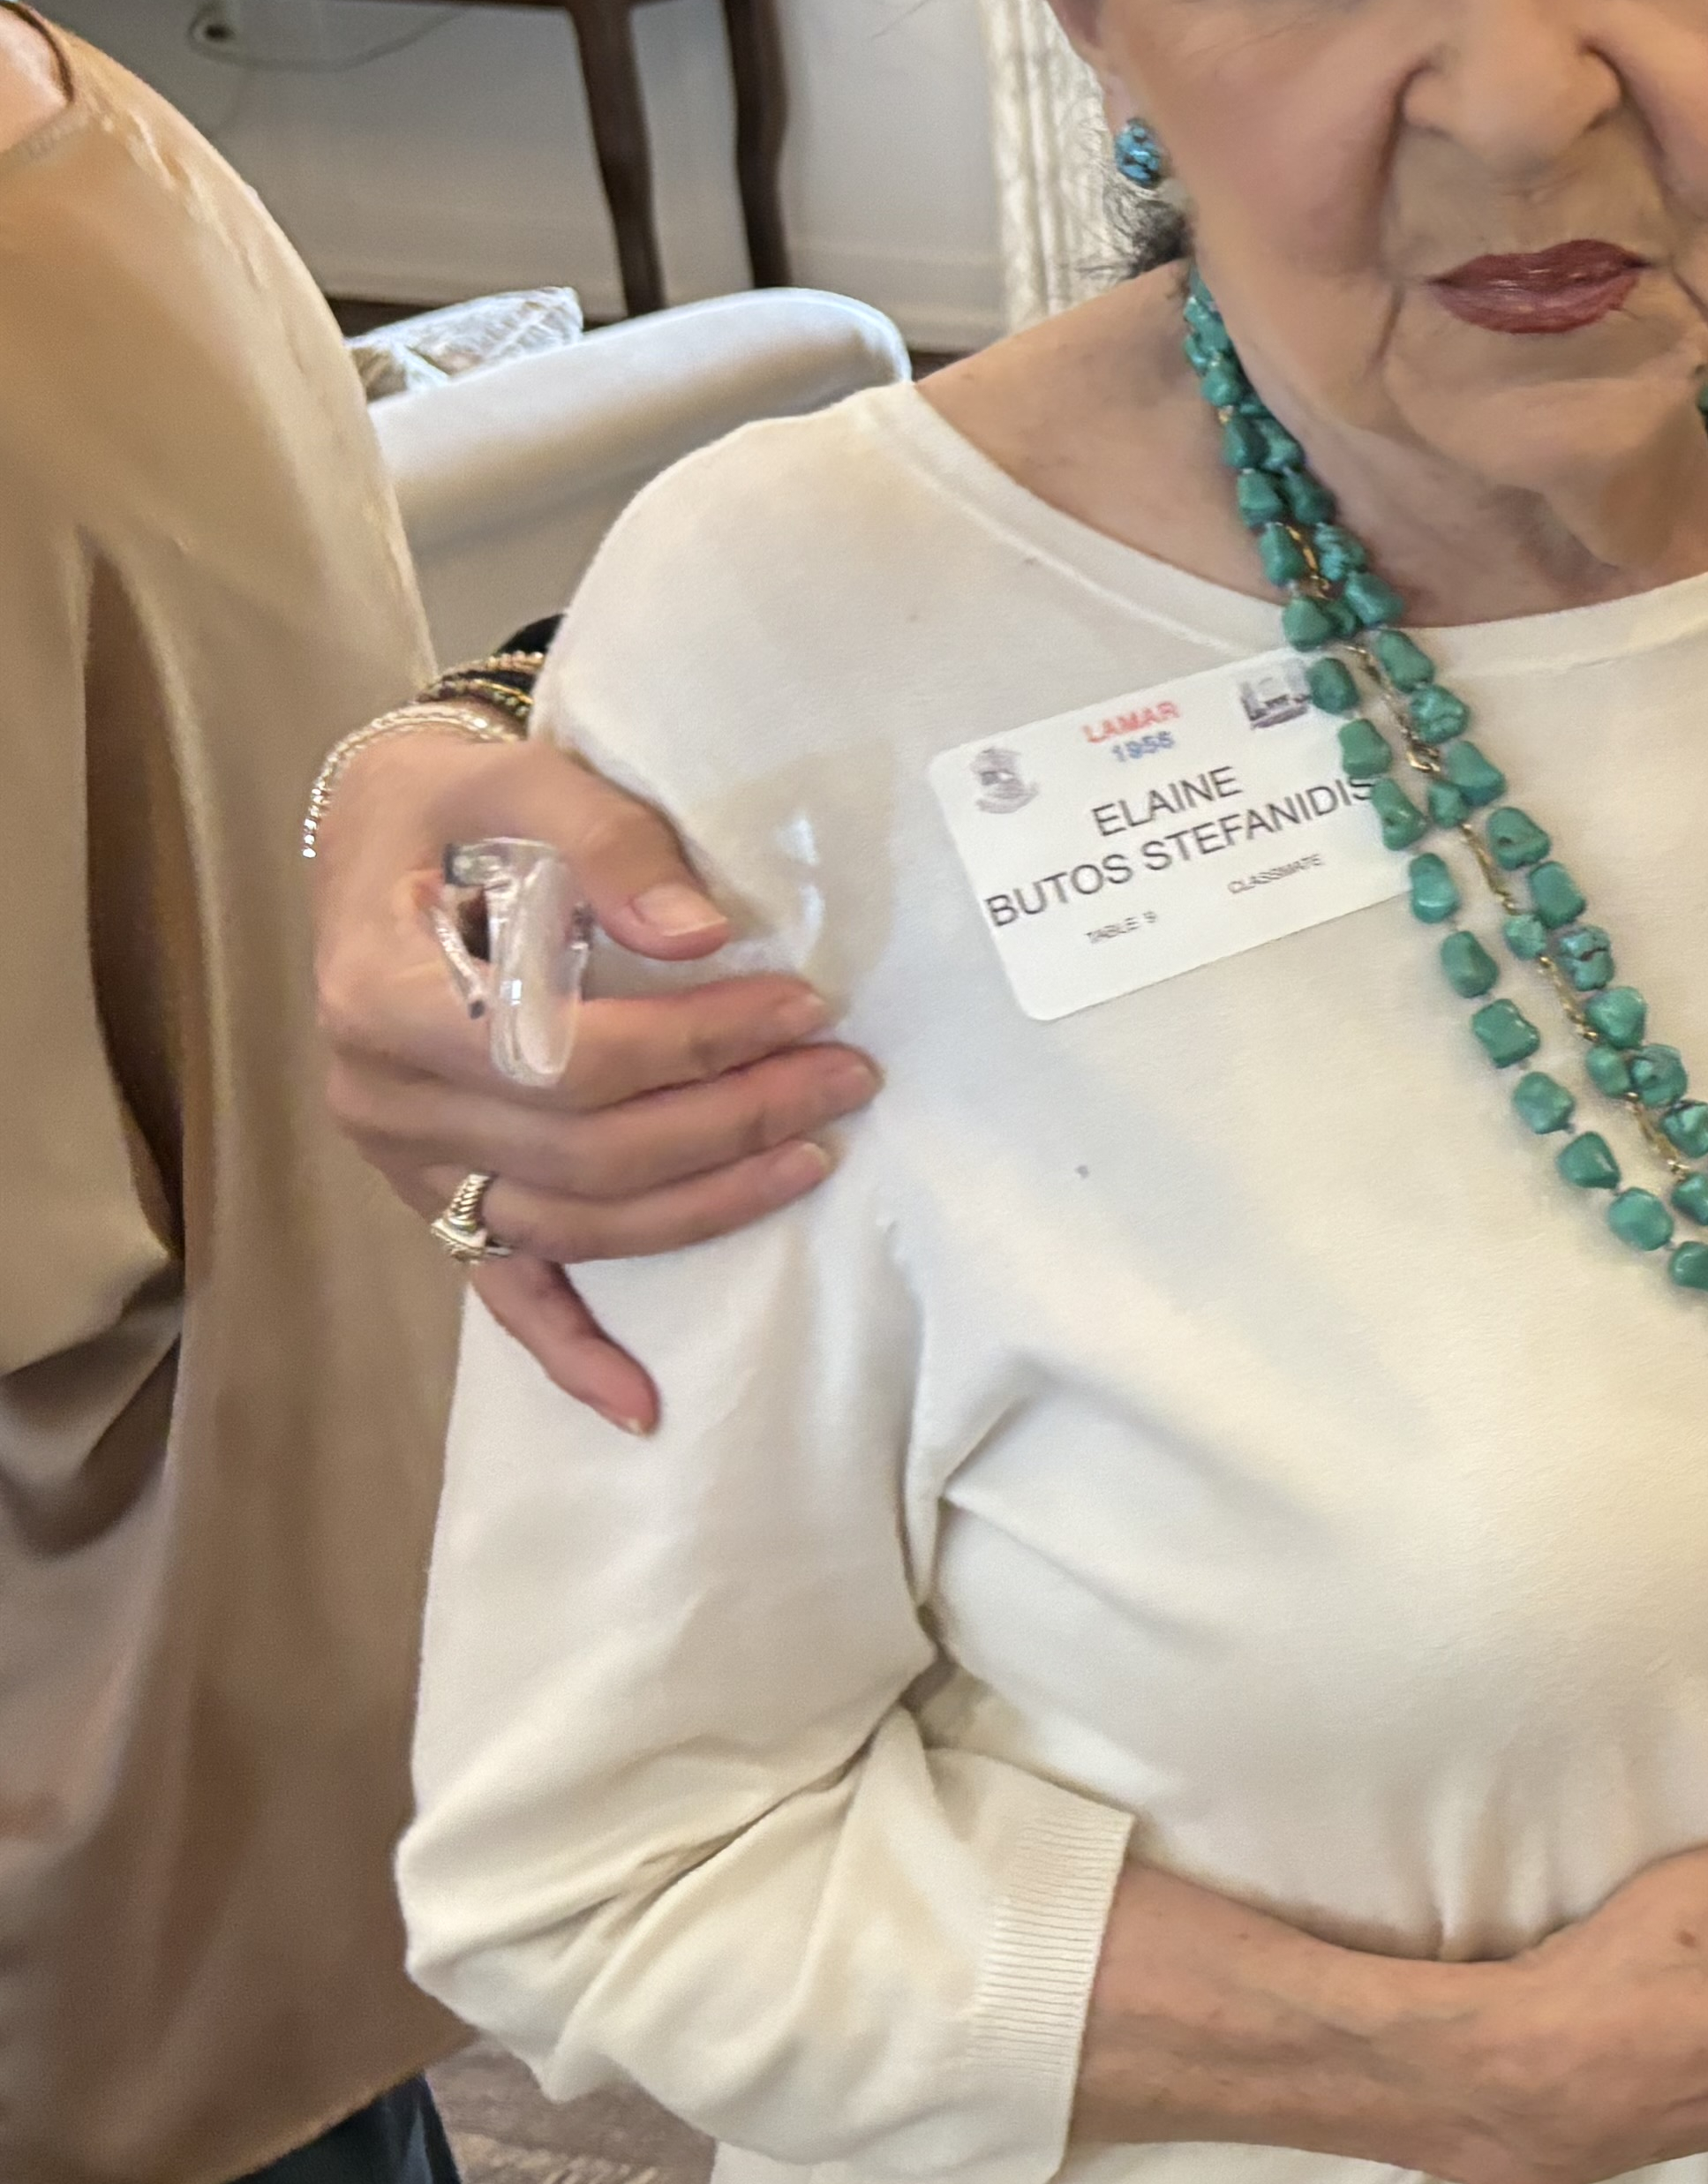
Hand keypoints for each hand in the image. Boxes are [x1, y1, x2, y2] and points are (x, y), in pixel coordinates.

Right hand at [312, 717, 871, 1429]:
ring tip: (819, 1158)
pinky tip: (644, 1404)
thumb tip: (707, 935)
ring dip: (704, 1204)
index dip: (700, 1045)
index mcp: (382, 999)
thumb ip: (614, 846)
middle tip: (850, 1075)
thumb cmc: (457, 806)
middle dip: (734, 1121)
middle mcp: (383, 1101)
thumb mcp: (523, 778)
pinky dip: (573, 1352)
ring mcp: (407, 1166)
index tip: (806, 1009)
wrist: (385, 836)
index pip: (568, 1057)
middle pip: (586, 1149)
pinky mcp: (437, 1199)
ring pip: (572, 1223)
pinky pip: (503, 1291)